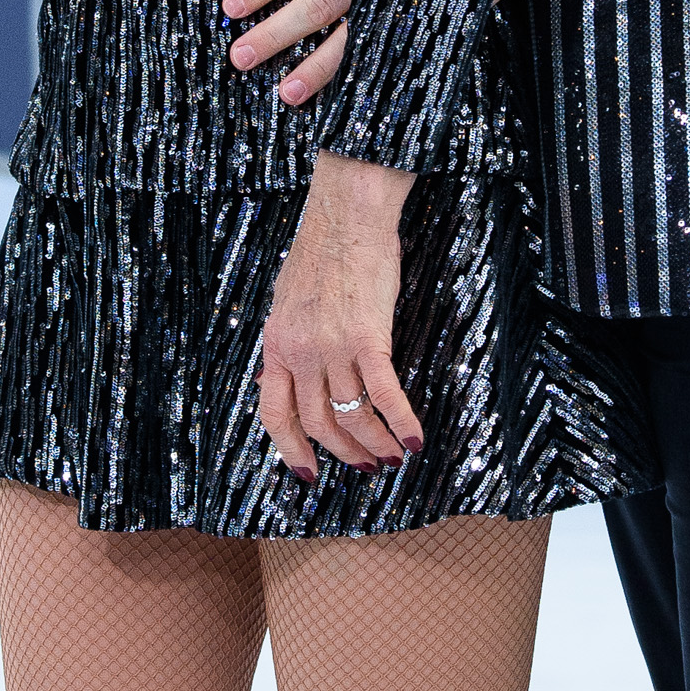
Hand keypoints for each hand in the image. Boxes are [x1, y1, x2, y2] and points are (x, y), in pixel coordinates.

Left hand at [223, 0, 532, 105]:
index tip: (231, 6)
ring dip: (321, 66)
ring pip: (361, 35)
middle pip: (323, 5)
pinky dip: (376, 70)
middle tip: (240, 56)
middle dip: (279, 34)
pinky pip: (402, 45)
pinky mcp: (447, 7)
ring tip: (286, 92)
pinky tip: (355, 92)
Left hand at [259, 155, 421, 482]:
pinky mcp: (367, 338)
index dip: (291, 450)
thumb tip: (277, 375)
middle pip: (318, 422)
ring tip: (392, 458)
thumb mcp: (285, 301)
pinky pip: (384, 394)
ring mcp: (332, 347)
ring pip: (351, 415)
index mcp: (276, 344)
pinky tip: (414, 439)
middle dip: (343, 452)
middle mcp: (299, 352)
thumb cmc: (322, 251)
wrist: (346, 218)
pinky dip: (401, 423)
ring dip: (374, 444)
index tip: (308, 472)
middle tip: (365, 467)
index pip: (275, 414)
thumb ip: (285, 342)